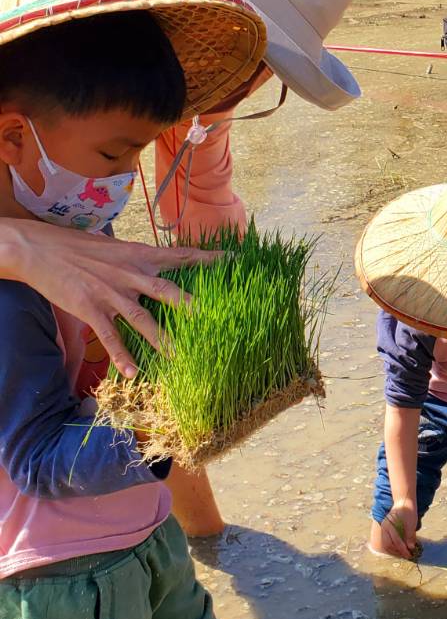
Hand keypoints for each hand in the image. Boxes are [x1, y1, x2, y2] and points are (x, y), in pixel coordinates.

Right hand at [0, 220, 212, 377]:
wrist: (39, 249)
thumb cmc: (77, 247)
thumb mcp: (114, 248)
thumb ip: (136, 259)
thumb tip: (155, 264)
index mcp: (139, 255)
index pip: (181, 256)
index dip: (208, 259)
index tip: (235, 260)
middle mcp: (130, 274)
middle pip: (169, 291)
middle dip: (194, 305)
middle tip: (218, 318)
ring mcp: (111, 293)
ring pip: (143, 319)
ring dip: (163, 340)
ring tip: (182, 357)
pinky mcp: (90, 309)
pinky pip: (110, 336)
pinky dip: (121, 355)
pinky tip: (132, 372)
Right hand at [376, 501, 418, 559]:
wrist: (403, 502)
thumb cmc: (408, 511)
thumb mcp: (411, 522)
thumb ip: (410, 535)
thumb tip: (410, 547)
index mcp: (390, 524)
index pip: (396, 541)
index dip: (403, 549)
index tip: (409, 554)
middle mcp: (384, 527)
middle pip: (388, 545)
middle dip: (397, 552)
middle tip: (406, 555)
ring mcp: (383, 528)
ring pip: (385, 544)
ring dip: (394, 551)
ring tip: (402, 554)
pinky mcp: (384, 530)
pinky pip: (386, 542)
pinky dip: (392, 547)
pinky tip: (398, 549)